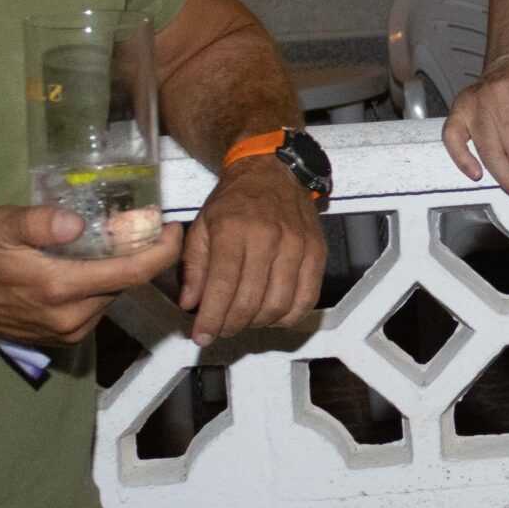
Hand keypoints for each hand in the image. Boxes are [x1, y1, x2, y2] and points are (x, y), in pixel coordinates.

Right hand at [0, 204, 185, 346]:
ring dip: (119, 271)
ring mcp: (69, 332)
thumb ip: (39, 222)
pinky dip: (101, 286)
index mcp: (60, 288)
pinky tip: (90, 266)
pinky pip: (96, 308)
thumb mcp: (2, 225)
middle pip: (126, 284)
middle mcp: (71, 317)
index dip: (163, 251)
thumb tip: (78, 224)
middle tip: (142, 226)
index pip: (132, 273)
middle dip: (141, 255)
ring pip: (112, 296)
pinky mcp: (63, 339)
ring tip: (113, 242)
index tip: (174, 228)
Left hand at [179, 154, 326, 344]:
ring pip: (279, 304)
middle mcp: (268, 237)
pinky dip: (289, 316)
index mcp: (233, 229)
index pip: (223, 286)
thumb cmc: (233, 200)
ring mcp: (297, 245)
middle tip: (221, 330)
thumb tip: (191, 304)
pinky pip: (307, 297)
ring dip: (258, 323)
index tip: (202, 336)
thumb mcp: (202, 225)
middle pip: (251, 300)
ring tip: (244, 321)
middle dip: (231, 325)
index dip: (211, 318)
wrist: (272, 172)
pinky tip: (273, 316)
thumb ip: (194, 267)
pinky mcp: (317, 251)